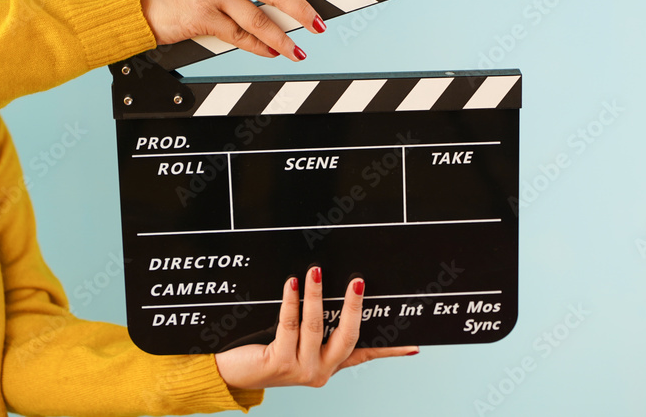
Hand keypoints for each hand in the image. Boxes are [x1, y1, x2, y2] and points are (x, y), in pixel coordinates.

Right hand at [133, 0, 328, 60]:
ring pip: (259, 17)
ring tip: (298, 51)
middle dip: (302, 9)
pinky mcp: (203, 14)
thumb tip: (278, 12)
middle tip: (318, 25)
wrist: (138, 5)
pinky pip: (240, 35)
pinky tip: (271, 52)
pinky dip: (258, 46)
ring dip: (282, 38)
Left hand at [214, 267, 418, 388]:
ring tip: (316, 272)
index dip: (390, 351)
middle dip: (353, 307)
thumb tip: (333, 289)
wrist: (232, 373)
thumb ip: (318, 325)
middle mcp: (320, 371)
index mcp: (330, 365)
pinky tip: (291, 284)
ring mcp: (301, 370)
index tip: (413, 345)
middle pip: (347, 338)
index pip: (366, 354)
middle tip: (357, 281)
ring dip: (316, 296)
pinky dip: (291, 301)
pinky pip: (289, 325)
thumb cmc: (266, 349)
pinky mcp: (279, 363)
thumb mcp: (298, 338)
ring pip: (315, 327)